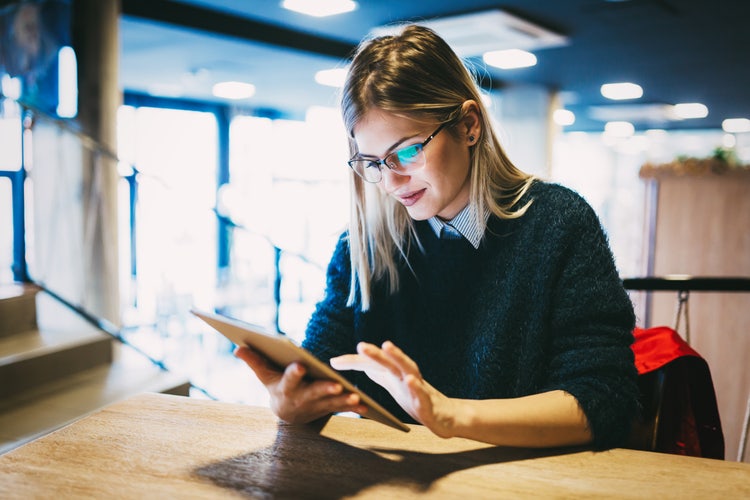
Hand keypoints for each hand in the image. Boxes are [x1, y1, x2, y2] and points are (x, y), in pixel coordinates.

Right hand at [234, 346, 366, 423]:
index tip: (300, 365)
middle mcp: (301, 398)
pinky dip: (354, 408)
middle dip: (325, 389)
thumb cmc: (276, 386)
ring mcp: (316, 405)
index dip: (294, 373)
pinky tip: (367, 406)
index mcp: (286, 387)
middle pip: (314, 392)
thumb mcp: (265, 375)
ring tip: (357, 397)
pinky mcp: (328, 409)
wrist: (287, 414)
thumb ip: (254, 361)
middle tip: (337, 385)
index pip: (289, 378)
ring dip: (343, 401)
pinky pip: (342, 408)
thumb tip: (237, 347)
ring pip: (331, 403)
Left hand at [330, 341, 459, 437]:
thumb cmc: (417, 399)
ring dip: (398, 357)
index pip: (372, 365)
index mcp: (395, 374)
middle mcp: (406, 376)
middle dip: (375, 353)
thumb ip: (379, 373)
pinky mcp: (428, 403)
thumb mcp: (394, 386)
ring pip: (408, 369)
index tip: (333, 363)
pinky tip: (410, 381)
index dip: (354, 363)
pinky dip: (417, 386)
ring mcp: (418, 388)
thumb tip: (361, 363)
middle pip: (389, 362)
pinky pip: (422, 394)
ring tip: (387, 347)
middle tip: (360, 345)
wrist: (445, 416)